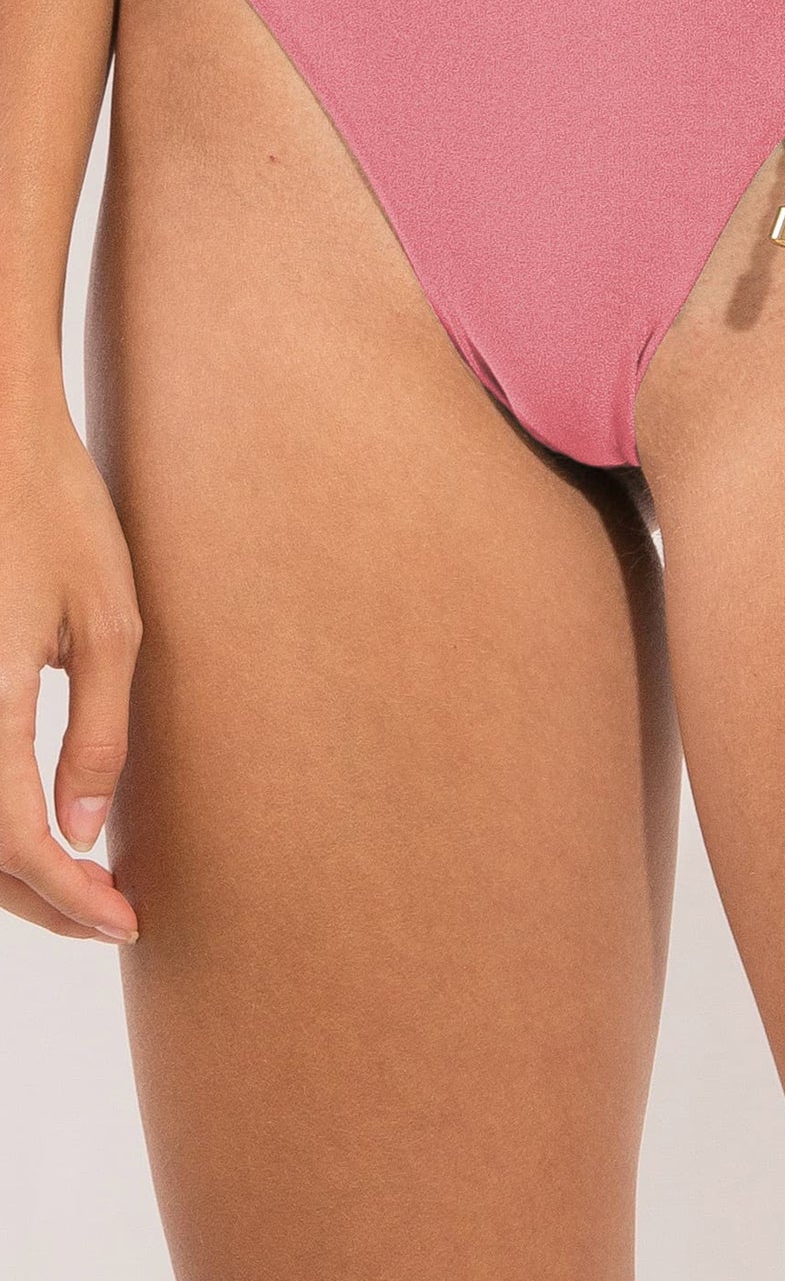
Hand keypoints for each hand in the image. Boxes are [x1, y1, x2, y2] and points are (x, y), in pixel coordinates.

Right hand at [0, 395, 140, 941]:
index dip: (67, 895)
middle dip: (37, 899)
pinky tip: (35, 824)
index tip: (124, 919)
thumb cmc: (58, 514)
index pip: (14, 839)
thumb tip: (84, 830)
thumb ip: (98, 732)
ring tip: (78, 885)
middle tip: (109, 914)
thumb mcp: (109, 621)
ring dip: (5, 870)